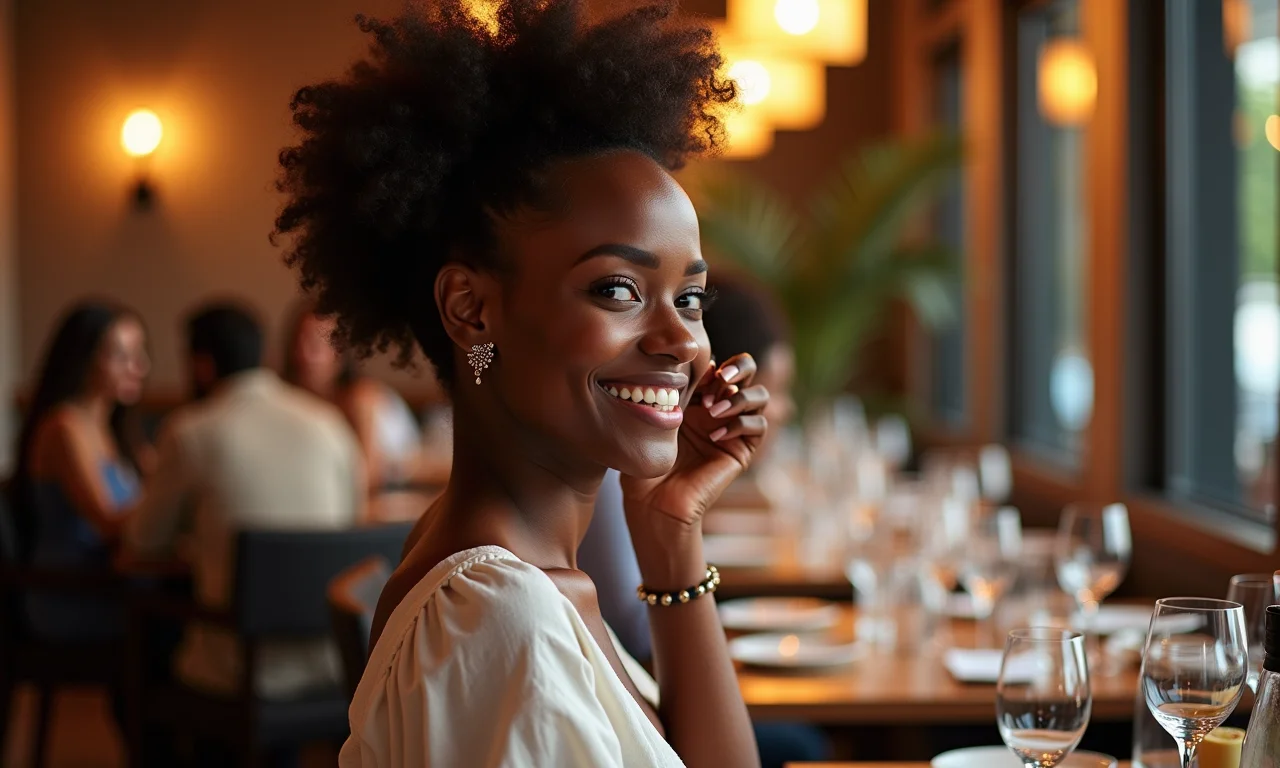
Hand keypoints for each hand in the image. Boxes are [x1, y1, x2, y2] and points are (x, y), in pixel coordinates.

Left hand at [620, 354, 768, 574]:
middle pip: (747, 370)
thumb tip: (686, 363)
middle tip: (719, 377)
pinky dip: (740, 423)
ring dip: (739, 397)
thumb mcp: (654, 419)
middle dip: (739, 367)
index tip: (688, 373)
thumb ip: (673, 390)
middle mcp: (718, 408)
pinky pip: (758, 426)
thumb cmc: (643, 462)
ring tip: (712, 410)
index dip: (710, 362)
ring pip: (760, 396)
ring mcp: (732, 428)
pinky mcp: (741, 451)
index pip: (717, 363)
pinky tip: (714, 434)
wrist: (652, 502)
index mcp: (696, 396)